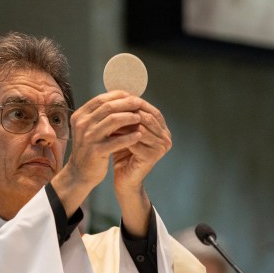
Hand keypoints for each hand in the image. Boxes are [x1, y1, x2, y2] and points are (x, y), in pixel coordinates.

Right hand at [51, 91, 147, 215]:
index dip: (118, 96)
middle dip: (126, 104)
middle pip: (108, 107)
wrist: (80, 173)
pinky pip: (116, 141)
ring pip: (113, 120)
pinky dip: (129, 137)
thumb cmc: (90, 148)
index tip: (132, 97)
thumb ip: (101, 115)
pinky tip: (139, 135)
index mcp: (80, 116)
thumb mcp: (90, 128)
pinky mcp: (96, 151)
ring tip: (140, 117)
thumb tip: (122, 99)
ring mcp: (88, 137)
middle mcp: (82, 124)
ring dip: (129, 117)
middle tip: (140, 103)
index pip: (101, 99)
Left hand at [111, 96, 169, 235]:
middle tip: (109, 106)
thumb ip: (128, 115)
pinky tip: (109, 133)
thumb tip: (119, 93)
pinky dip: (122, 135)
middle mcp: (166, 136)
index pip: (148, 108)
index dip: (131, 102)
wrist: (124, 180)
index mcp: (163, 128)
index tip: (113, 98)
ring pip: (141, 125)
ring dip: (123, 121)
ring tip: (107, 118)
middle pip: (145, 115)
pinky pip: (135, 139)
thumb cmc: (124, 154)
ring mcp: (162, 146)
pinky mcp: (153, 155)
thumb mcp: (126, 131)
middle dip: (127, 110)